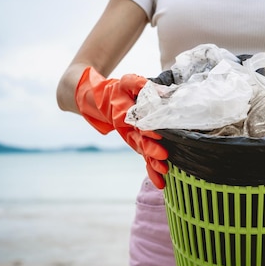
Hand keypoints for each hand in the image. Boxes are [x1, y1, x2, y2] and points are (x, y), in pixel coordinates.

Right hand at [75, 66, 168, 187]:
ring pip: (141, 152)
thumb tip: (159, 91)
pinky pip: (144, 158)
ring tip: (164, 171)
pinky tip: (160, 183)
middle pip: (138, 140)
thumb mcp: (127, 82)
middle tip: (163, 155)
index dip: (146, 128)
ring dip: (152, 163)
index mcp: (125, 112)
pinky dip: (151, 170)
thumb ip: (140, 84)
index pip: (136, 121)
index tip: (157, 134)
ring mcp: (131, 138)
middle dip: (150, 149)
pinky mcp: (136, 143)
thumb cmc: (117, 91)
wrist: (100, 103)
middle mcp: (127, 128)